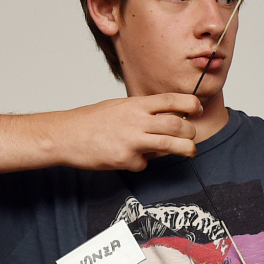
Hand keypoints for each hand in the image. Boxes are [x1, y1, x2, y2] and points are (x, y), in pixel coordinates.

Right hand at [58, 94, 202, 170]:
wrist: (66, 135)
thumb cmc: (91, 121)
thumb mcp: (119, 106)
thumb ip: (142, 112)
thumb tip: (165, 119)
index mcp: (135, 104)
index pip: (171, 99)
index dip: (190, 103)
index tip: (197, 109)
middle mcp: (136, 120)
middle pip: (177, 124)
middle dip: (191, 132)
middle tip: (192, 137)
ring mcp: (131, 140)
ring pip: (170, 144)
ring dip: (185, 149)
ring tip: (190, 151)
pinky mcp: (124, 159)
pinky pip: (144, 163)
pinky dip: (141, 162)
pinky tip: (128, 157)